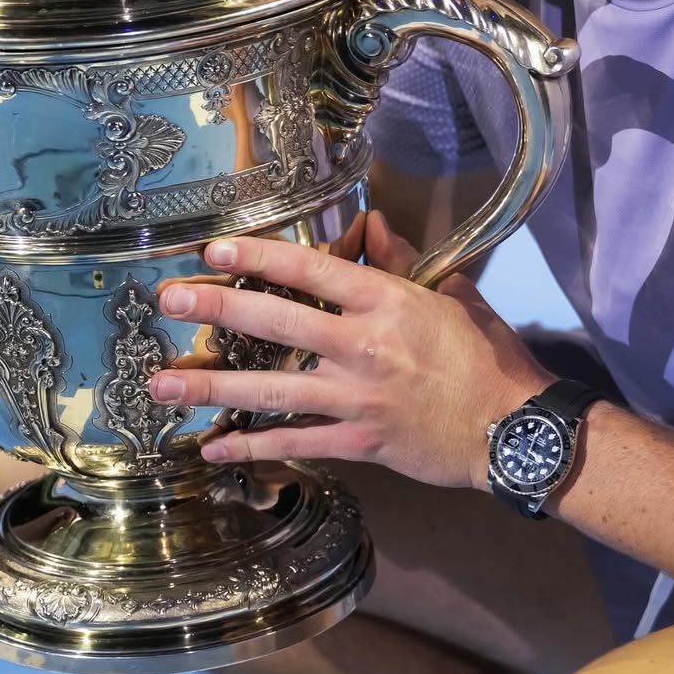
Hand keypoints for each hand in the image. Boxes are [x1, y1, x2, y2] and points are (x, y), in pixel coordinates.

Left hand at [148, 210, 553, 490]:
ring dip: (212, 387)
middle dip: (217, 310)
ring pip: (271, 389)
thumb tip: (370, 224)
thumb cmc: (484, 354)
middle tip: (170, 300)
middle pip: (277, 322)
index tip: (216, 248)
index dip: (259, 256)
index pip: (310, 269)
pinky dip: (252, 447)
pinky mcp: (357, 441)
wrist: (511, 427)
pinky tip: (213, 449)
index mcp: (385, 301)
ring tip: (162, 382)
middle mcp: (362, 345)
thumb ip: (401, 260)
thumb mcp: (448, 294)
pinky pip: (295, 442)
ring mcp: (356, 397)